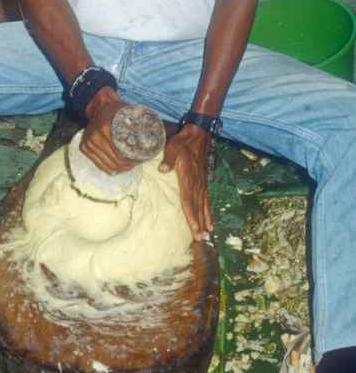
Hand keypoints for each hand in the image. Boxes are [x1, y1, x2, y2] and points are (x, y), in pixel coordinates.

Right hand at [79, 88, 135, 174]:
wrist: (99, 105)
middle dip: (127, 165)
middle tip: (136, 163)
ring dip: (119, 168)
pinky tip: (117, 169)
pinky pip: (98, 163)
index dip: (132, 159)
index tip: (141, 159)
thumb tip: (155, 135)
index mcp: (105, 127)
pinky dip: (108, 168)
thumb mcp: (129, 111)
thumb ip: (139, 121)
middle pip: (115, 160)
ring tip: (129, 166)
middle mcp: (94, 136)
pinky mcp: (84, 147)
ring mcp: (88, 142)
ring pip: (107, 164)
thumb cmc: (117, 108)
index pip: (120, 152)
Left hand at [159, 123, 213, 241]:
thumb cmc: (183, 141)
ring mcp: (202, 183)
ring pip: (203, 206)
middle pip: (197, 207)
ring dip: (205, 220)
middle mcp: (197, 183)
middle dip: (199, 223)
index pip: (189, 200)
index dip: (191, 215)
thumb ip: (169, 158)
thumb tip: (162, 169)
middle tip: (201, 239)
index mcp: (189, 177)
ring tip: (206, 234)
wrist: (199, 134)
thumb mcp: (173, 146)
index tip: (194, 229)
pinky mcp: (204, 181)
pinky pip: (207, 200)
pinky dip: (208, 212)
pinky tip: (211, 222)